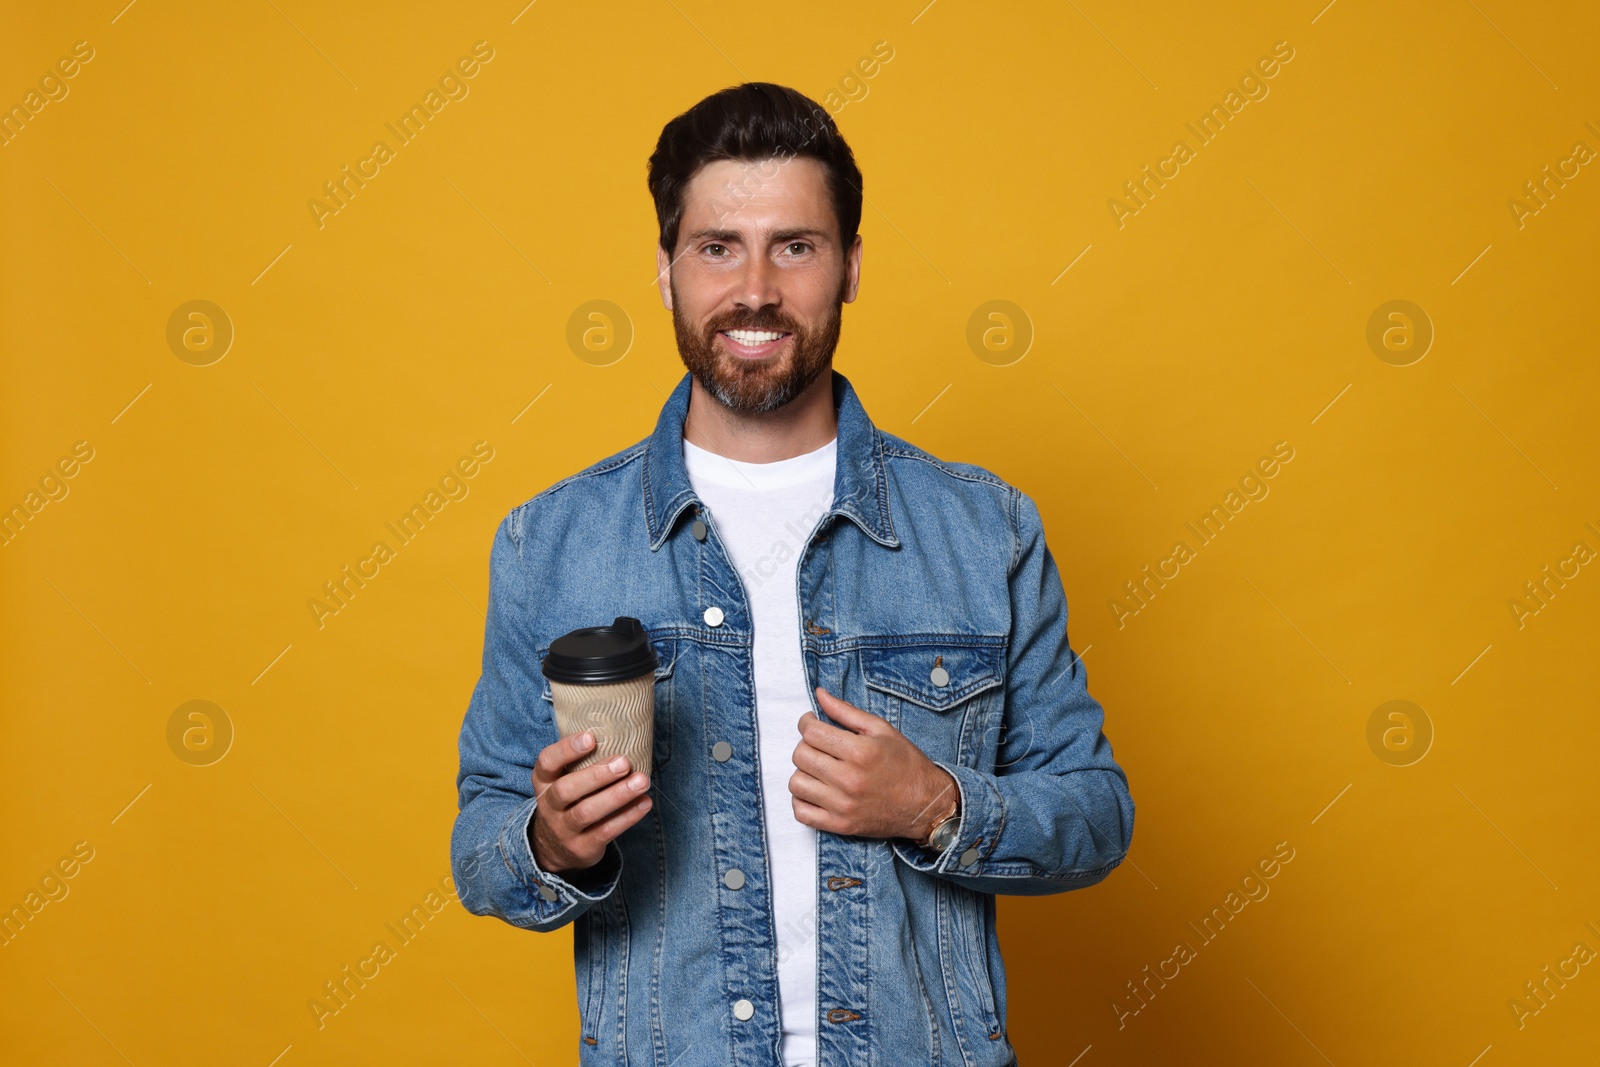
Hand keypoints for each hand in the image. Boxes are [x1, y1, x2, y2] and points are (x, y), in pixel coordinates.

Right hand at [529, 731, 651, 873]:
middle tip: (624, 762)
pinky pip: (605, 831)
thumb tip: (622, 731)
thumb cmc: (568, 800)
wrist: (553, 847)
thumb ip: (580, 761)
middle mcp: (549, 805)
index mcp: (543, 782)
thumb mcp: (562, 779)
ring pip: (587, 812)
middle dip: (596, 775)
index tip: (591, 737)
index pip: (547, 762)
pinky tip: (644, 802)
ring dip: (617, 796)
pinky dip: (627, 817)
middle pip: (566, 790)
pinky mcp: (582, 847)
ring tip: (642, 781)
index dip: (566, 749)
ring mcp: (563, 829)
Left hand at [789, 686, 958, 840]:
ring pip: (796, 783)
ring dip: (803, 772)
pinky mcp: (840, 826)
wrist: (926, 805)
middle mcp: (849, 779)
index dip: (806, 723)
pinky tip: (816, 790)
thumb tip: (819, 694)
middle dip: (805, 745)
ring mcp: (843, 805)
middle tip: (819, 745)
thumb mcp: (881, 729)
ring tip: (819, 768)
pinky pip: (801, 813)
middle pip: (800, 756)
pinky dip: (802, 800)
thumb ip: (846, 711)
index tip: (811, 723)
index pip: (811, 732)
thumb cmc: (906, 764)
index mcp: (860, 752)